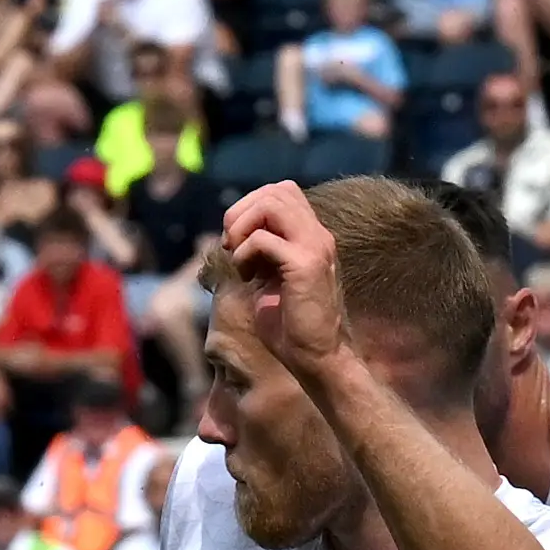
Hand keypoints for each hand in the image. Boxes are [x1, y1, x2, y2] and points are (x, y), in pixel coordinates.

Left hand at [220, 179, 346, 379]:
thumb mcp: (270, 281)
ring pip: (272, 204)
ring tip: (238, 256)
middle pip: (276, 191)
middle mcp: (317, 235)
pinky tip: (247, 276)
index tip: (236, 240)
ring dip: (243, 227)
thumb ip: (259, 255)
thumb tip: (231, 239)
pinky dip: (244, 254)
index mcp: (311, 237)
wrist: (318, 358)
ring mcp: (314, 247)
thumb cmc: (293, 328)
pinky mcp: (304, 265)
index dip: (251, 206)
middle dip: (242, 212)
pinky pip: (263, 240)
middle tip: (232, 245)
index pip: (282, 192)